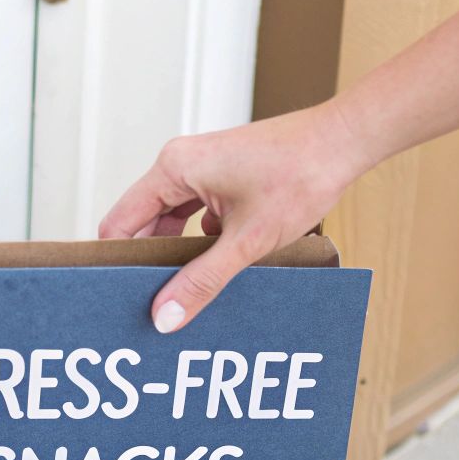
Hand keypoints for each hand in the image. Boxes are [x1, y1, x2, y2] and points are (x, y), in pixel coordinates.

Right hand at [97, 102, 370, 332]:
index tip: (116, 296)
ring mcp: (203, 168)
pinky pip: (196, 215)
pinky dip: (202, 242)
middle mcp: (181, 163)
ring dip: (177, 254)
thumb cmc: (299, 176)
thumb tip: (164, 316)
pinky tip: (216, 269)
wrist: (342, 143)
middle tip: (149, 305)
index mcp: (173, 168)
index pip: (121, 222)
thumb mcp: (246, 241)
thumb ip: (202, 281)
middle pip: (144, 223)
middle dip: (147, 262)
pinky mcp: (224, 177)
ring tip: (180, 292)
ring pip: (172, 221)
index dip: (116, 260)